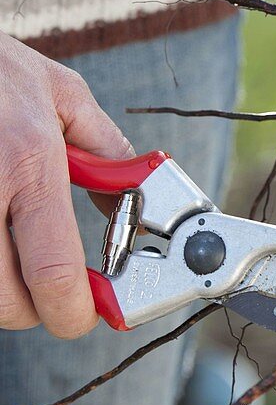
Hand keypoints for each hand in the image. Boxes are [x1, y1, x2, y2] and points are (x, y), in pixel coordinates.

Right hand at [0, 33, 132, 337]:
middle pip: (8, 303)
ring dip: (6, 290)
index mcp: (28, 162)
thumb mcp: (62, 94)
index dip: (77, 310)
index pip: (53, 272)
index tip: (93, 309)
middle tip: (55, 287)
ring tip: (20, 253)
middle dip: (39, 308)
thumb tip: (134, 205)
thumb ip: (107, 154)